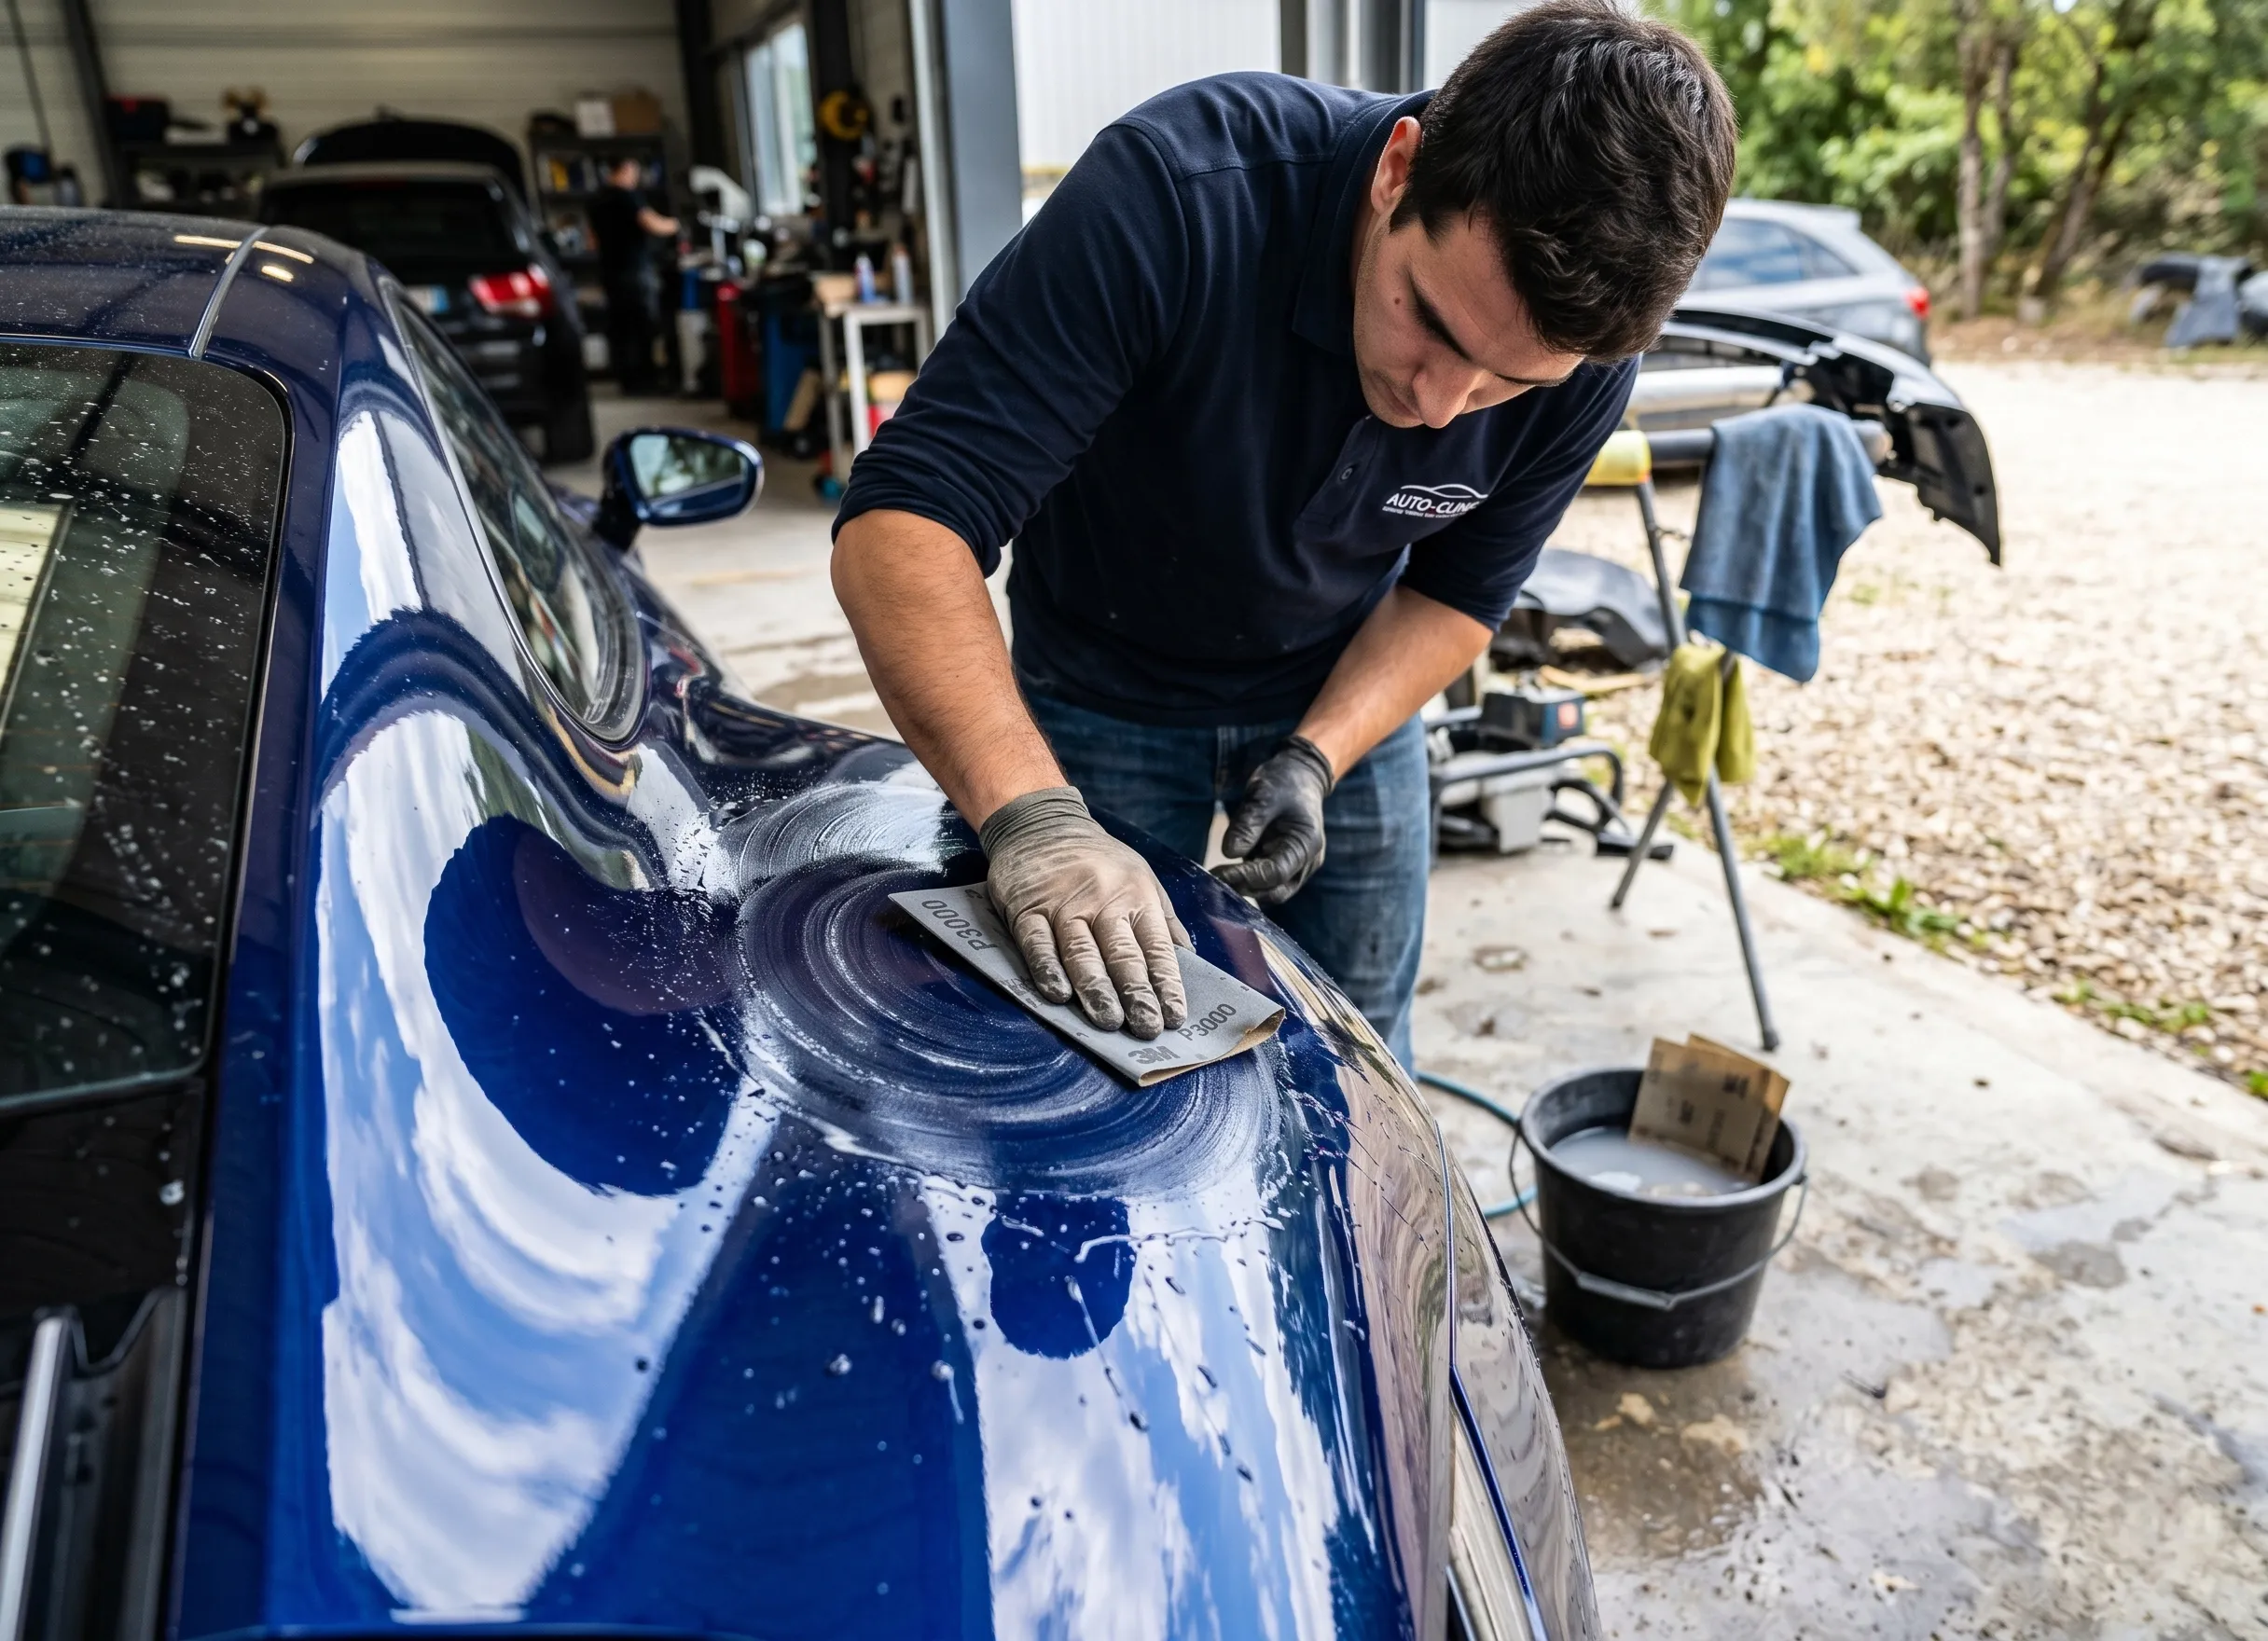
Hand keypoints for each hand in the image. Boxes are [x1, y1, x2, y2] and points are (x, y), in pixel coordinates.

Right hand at [980, 787, 1190, 1037]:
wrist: (1041, 822)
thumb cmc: (1099, 860)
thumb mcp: (1142, 878)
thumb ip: (1164, 921)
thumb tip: (1188, 962)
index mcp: (1136, 896)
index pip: (1156, 948)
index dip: (1167, 984)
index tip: (1175, 1016)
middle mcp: (1102, 901)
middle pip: (1122, 954)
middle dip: (1137, 995)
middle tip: (1147, 1028)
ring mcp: (1063, 905)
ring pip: (1082, 953)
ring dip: (1096, 990)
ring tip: (1109, 1021)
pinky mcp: (1027, 909)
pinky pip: (1038, 944)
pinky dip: (1048, 970)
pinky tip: (1059, 995)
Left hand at [1213, 736, 1333, 906]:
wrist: (1300, 777)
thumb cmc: (1284, 782)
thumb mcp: (1264, 795)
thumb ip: (1248, 824)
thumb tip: (1230, 853)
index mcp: (1306, 844)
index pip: (1275, 873)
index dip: (1245, 877)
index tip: (1218, 872)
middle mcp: (1306, 862)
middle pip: (1275, 891)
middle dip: (1244, 887)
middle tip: (1214, 878)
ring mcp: (1298, 867)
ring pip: (1270, 891)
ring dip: (1244, 887)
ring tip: (1217, 875)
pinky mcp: (1285, 867)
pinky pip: (1266, 882)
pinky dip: (1247, 881)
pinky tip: (1227, 873)